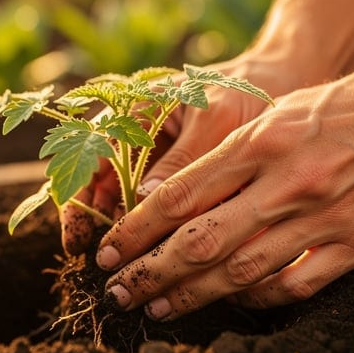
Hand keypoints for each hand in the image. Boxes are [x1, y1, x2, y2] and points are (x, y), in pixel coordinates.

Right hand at [59, 55, 301, 254]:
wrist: (276, 84)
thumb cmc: (246, 93)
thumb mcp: (217, 120)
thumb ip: (183, 158)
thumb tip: (146, 202)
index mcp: (133, 111)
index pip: (89, 158)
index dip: (77, 201)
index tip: (78, 241)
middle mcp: (133, 136)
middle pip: (97, 186)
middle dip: (95, 226)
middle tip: (103, 265)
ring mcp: (150, 157)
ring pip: (122, 202)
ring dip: (122, 234)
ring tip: (127, 268)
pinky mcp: (173, 177)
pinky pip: (151, 208)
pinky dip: (150, 231)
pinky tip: (156, 256)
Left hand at [96, 61, 353, 318]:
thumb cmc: (344, 106)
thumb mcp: (278, 114)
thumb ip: (230, 156)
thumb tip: (175, 198)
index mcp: (261, 141)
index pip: (182, 193)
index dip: (138, 227)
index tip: (110, 249)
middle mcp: (287, 181)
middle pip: (200, 239)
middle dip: (150, 271)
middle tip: (117, 291)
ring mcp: (323, 217)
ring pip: (240, 270)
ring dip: (191, 294)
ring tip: (157, 307)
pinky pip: (294, 284)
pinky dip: (255, 299)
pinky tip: (230, 302)